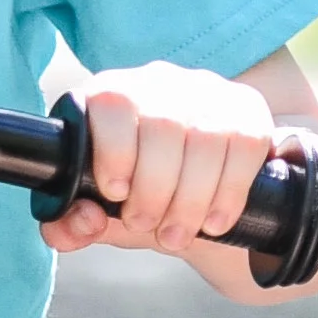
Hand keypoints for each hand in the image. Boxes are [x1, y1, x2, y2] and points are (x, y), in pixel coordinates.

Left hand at [46, 63, 279, 261]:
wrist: (194, 190)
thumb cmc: (134, 194)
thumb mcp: (99, 211)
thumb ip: (71, 224)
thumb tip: (82, 220)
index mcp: (109, 95)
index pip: (112, 102)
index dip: (115, 150)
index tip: (117, 194)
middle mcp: (159, 82)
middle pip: (162, 126)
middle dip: (155, 190)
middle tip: (149, 226)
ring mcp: (207, 90)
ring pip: (205, 138)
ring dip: (191, 199)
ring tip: (177, 235)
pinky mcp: (247, 108)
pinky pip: (245, 146)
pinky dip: (229, 193)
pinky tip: (215, 220)